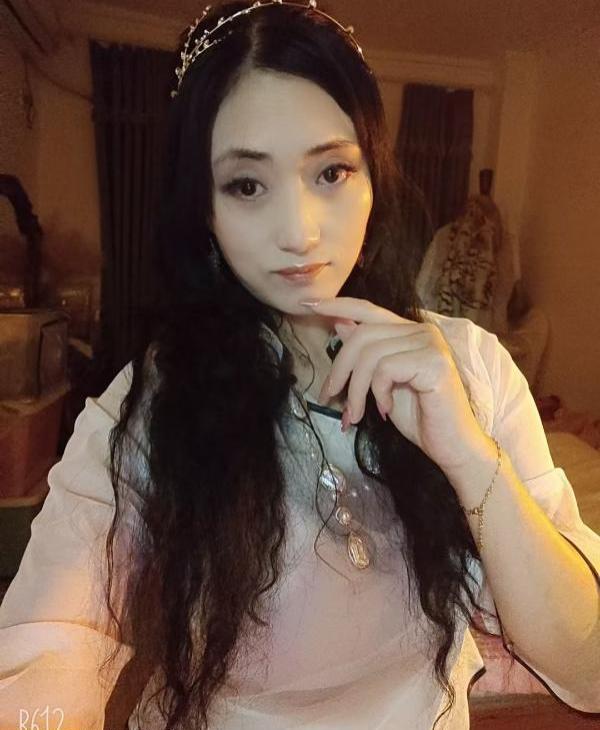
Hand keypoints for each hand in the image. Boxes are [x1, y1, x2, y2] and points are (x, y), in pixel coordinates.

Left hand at [303, 296, 491, 475]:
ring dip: (355, 390)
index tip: (308, 306)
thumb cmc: (420, 418)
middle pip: (362, 335)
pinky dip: (377, 393)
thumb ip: (366, 355)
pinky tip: (385, 410)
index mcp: (409, 332)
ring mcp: (430, 344)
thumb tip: (340, 325)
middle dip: (339, 369)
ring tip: (355, 415)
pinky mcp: (434, 362)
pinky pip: (386, 369)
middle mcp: (422, 331)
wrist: (452, 447)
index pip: (368, 309)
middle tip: (328, 397)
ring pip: (370, 355)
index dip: (337, 305)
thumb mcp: (381, 384)